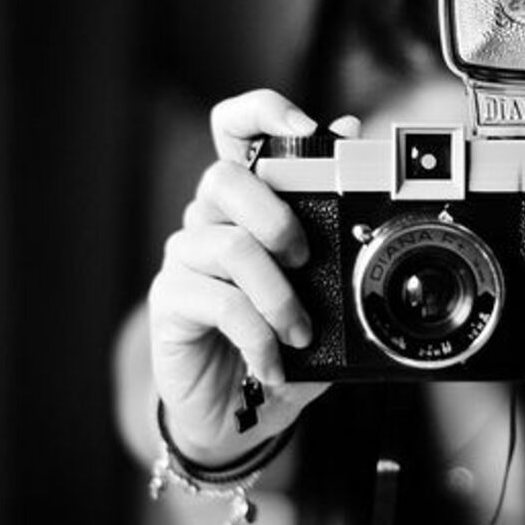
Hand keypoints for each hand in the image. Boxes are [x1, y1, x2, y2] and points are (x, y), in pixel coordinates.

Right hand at [148, 89, 328, 464]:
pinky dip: (259, 335)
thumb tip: (353, 131)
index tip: (306, 128)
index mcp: (250, 203)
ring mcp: (186, 258)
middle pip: (224, 177)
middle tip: (307, 261)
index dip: (261, 112)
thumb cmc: (285, 340)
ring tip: (300, 334)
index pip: (234, 130)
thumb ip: (336, 218)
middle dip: (277, 216)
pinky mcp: (170, 301)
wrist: (244, 413)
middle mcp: (211, 220)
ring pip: (230, 245)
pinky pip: (220, 302)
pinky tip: (274, 363)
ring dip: (279, 296)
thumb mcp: (326, 288)